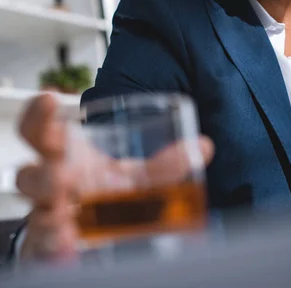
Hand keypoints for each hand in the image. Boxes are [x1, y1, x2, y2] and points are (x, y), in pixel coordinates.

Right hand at [16, 94, 213, 260]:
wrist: (91, 233)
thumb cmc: (106, 192)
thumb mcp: (135, 175)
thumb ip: (167, 163)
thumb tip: (204, 146)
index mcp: (68, 157)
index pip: (40, 130)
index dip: (38, 115)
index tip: (48, 98)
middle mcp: (53, 187)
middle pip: (29, 174)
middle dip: (42, 169)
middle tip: (66, 171)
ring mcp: (49, 218)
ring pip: (36, 212)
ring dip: (52, 214)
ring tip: (67, 207)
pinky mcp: (50, 248)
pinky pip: (44, 248)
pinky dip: (56, 246)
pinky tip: (71, 245)